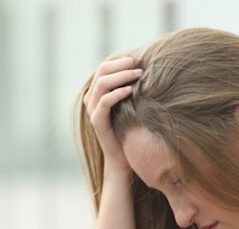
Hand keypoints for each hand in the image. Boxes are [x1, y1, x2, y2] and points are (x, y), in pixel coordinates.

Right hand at [82, 56, 143, 173]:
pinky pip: (104, 102)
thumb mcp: (133, 105)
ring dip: (121, 76)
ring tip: (139, 74)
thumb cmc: (132, 130)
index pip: (104, 68)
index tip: (138, 59)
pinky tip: (131, 90)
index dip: (120, 61)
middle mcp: (92, 99)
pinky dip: (117, 93)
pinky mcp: (97, 122)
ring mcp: (92, 110)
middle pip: (101, 71)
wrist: (124, 159)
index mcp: (98, 93)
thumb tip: (147, 68)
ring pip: (102, 84)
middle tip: (138, 64)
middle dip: (121, 65)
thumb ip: (133, 88)